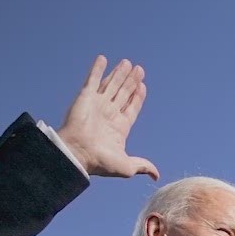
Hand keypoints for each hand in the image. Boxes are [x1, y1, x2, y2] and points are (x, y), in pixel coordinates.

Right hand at [56, 56, 159, 179]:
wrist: (78, 153)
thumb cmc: (100, 161)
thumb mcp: (127, 166)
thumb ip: (142, 165)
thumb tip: (157, 176)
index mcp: (119, 127)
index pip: (131, 108)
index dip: (137, 97)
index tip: (143, 86)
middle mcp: (109, 114)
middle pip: (123, 93)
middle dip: (131, 81)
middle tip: (139, 70)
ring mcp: (97, 105)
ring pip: (111, 85)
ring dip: (119, 73)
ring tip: (128, 63)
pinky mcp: (86, 97)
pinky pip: (93, 80)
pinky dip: (97, 69)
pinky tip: (103, 59)